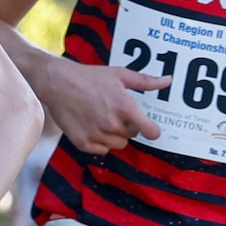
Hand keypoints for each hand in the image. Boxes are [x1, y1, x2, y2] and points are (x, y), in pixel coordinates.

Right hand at [42, 55, 168, 155]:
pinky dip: (100, 142)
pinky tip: (92, 127)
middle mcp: (112, 124)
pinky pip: (101, 150)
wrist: (58, 83)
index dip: (152, 130)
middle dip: (127, 126)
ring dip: (114, 135)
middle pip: (132, 136)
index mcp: (125, 108)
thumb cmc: (89, 77)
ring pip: (117, 144)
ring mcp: (97, 135)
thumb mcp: (120, 75)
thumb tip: (168, 81)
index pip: (150, 131)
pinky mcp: (83, 143)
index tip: (149, 128)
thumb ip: (146, 81)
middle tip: (114, 112)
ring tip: (102, 119)